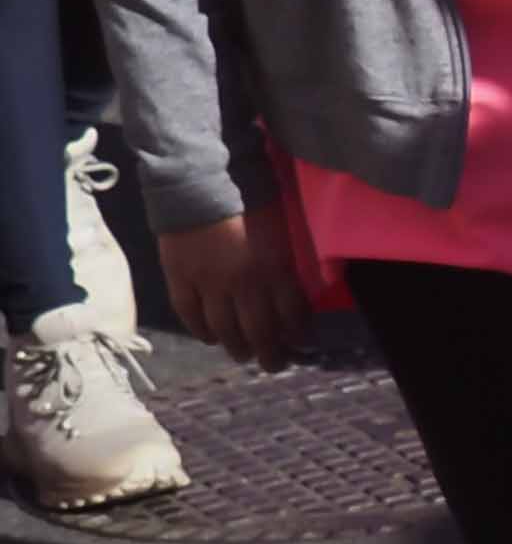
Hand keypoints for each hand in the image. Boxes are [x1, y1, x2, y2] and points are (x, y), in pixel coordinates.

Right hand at [157, 208, 309, 369]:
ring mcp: (208, 283)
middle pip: (260, 330)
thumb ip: (284, 262)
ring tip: (245, 355)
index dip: (298, 333)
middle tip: (275, 364)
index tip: (301, 342)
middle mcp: (244, 282)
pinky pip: (191, 314)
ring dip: (237, 347)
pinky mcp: (179, 278)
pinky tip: (211, 338)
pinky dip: (202, 331)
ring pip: (225, 329)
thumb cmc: (249, 196)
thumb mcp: (281, 229)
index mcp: (275, 267)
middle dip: (271, 353)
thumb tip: (292, 291)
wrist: (200, 179)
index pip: (292, 313)